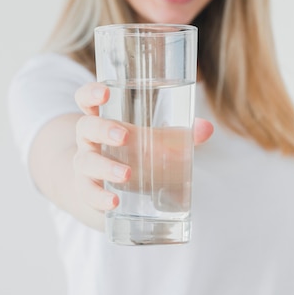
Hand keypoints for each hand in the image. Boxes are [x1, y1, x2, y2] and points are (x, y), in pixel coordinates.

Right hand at [73, 82, 212, 215]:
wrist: (104, 188)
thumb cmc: (131, 154)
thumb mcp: (151, 140)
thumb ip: (178, 134)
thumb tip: (207, 129)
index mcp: (103, 118)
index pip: (87, 99)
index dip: (92, 93)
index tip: (105, 93)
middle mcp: (90, 139)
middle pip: (87, 127)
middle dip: (103, 129)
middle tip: (124, 136)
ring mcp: (85, 164)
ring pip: (87, 161)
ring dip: (106, 166)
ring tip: (127, 174)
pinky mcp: (87, 189)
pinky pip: (88, 192)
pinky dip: (100, 197)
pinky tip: (114, 202)